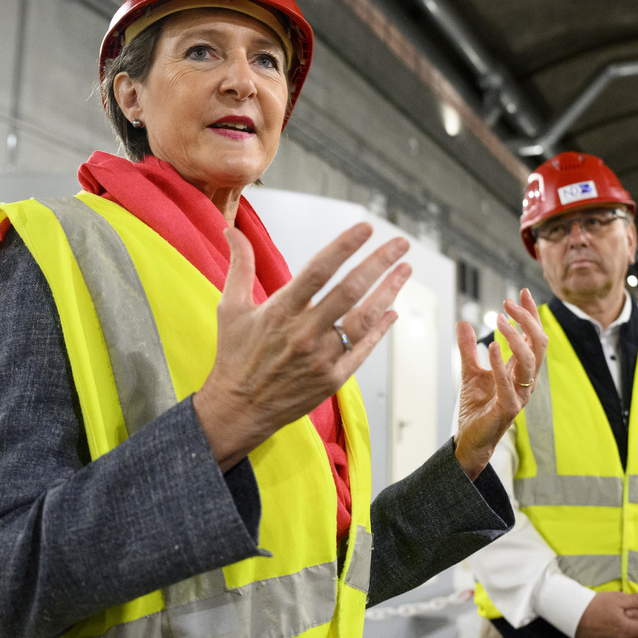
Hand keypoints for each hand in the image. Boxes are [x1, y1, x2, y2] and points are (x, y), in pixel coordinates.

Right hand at [195, 223, 410, 470]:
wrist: (239, 410)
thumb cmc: (235, 356)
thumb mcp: (231, 308)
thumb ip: (240, 266)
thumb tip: (232, 231)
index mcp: (279, 311)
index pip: (318, 271)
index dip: (344, 247)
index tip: (366, 228)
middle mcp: (303, 333)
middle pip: (349, 291)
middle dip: (379, 263)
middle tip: (400, 243)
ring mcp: (321, 358)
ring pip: (363, 320)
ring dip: (387, 293)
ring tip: (405, 270)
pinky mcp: (332, 379)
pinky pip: (363, 350)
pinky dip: (380, 330)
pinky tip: (393, 312)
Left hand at [453, 289, 547, 479]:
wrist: (470, 439)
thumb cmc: (476, 408)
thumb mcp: (469, 371)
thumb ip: (468, 348)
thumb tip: (462, 322)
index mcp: (521, 371)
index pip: (533, 337)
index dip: (530, 314)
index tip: (521, 292)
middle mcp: (526, 381)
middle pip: (539, 345)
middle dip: (527, 320)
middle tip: (508, 303)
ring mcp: (519, 395)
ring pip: (529, 362)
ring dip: (515, 337)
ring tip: (499, 319)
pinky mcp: (507, 409)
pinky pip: (509, 384)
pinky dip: (500, 363)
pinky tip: (491, 345)